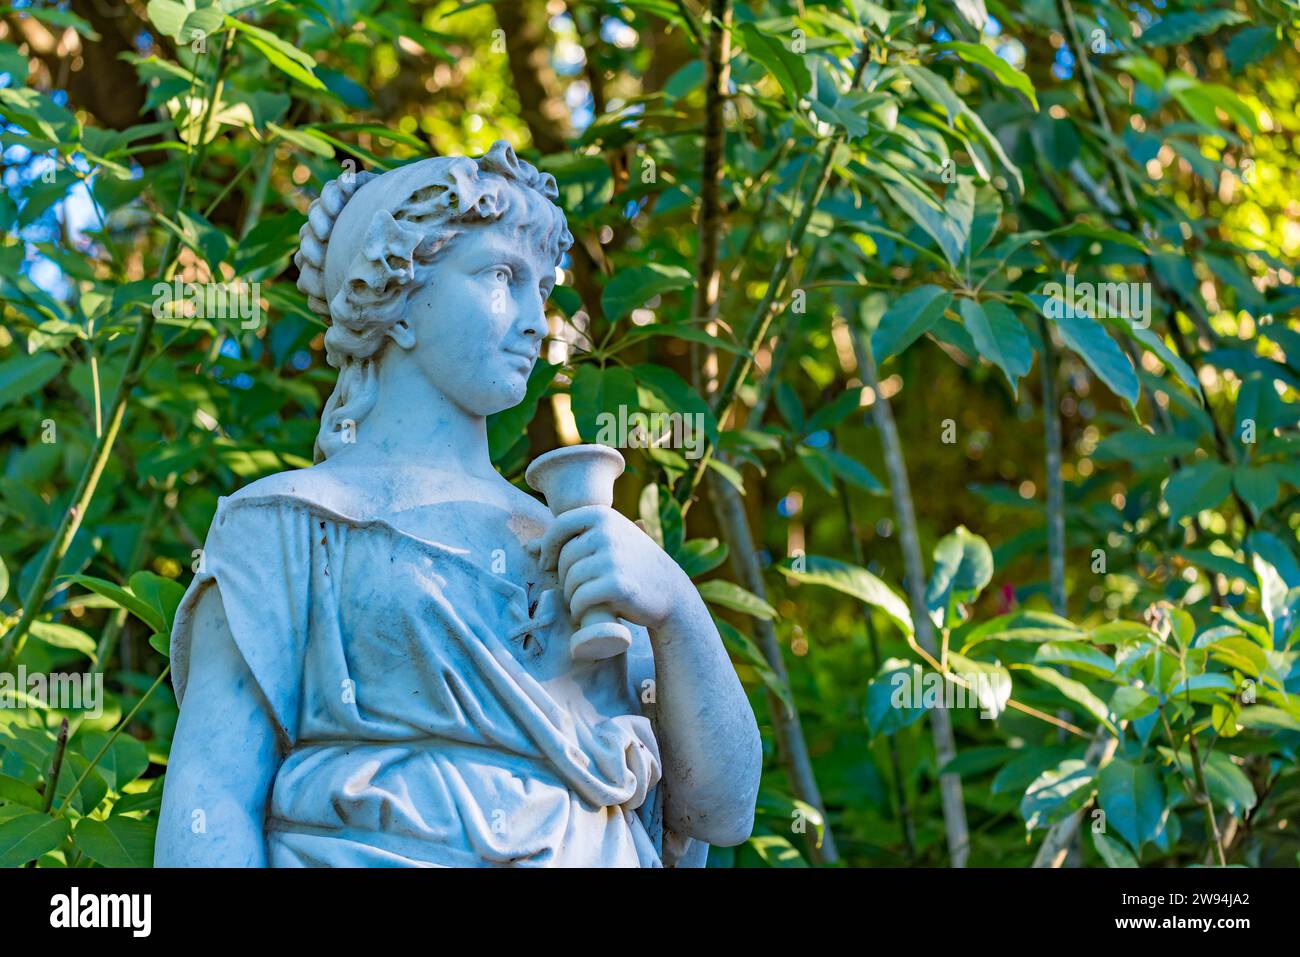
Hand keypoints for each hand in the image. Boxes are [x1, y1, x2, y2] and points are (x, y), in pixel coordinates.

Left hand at [527, 506, 692, 631]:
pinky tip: (585, 612)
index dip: (548, 548)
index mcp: (602, 515)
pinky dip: (578, 609)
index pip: (559, 526)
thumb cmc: (631, 565)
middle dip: (564, 578)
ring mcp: (612, 558)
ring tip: (583, 601)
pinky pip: (580, 598)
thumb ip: (571, 540)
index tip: (548, 565)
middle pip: (564, 558)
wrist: (670, 591)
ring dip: (571, 596)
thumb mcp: (606, 543)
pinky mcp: (617, 585)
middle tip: (577, 589)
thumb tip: (529, 548)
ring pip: (570, 579)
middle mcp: (606, 532)